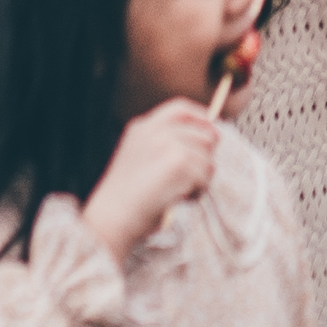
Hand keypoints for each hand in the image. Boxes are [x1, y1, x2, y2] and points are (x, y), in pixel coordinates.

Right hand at [80, 99, 222, 259]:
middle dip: (205, 158)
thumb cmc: (127, 199)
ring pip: (207, 157)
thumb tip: (210, 138)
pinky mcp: (176, 161)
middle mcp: (153, 130)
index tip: (214, 133)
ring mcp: (165, 143)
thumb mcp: (139, 160)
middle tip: (192, 179)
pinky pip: (205, 174)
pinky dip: (198, 191)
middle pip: (202, 134)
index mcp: (141, 128)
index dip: (202, 118)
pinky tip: (181, 199)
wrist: (112, 218)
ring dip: (201, 179)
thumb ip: (165, 145)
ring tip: (180, 192)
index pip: (180, 109)